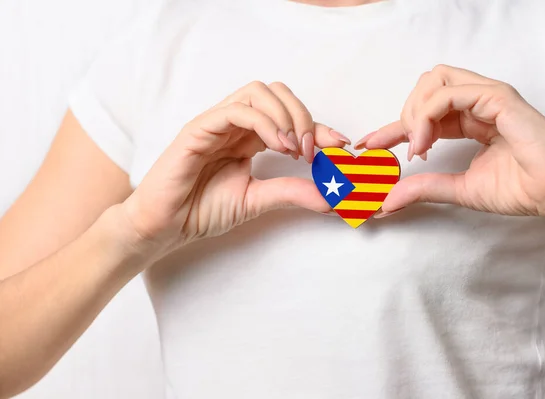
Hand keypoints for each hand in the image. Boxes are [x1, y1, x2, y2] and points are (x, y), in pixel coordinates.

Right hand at [119, 81, 349, 250]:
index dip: (320, 127)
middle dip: (304, 116)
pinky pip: (236, 110)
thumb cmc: (203, 209)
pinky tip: (278, 146)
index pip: (290, 118)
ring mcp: (217, 123)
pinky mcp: (200, 128)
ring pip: (258, 92)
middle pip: (278, 94)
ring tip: (295, 149)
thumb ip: (292, 192)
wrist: (165, 226)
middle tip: (315, 150)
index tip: (340, 147)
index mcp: (249, 138)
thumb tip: (332, 198)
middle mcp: (236, 125)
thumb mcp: (258, 200)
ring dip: (286, 116)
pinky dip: (263, 122)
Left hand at [355, 65, 544, 222]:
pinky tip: (426, 142)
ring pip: (433, 80)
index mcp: (467, 120)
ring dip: (416, 111)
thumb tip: (386, 201)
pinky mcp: (497, 97)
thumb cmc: (519, 189)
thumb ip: (423, 188)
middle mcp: (475, 103)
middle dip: (405, 114)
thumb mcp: (458, 189)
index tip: (368, 145)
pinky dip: (429, 114)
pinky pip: (449, 92)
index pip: (422, 114)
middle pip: (424, 86)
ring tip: (417, 146)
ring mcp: (486, 96)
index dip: (391, 127)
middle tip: (406, 148)